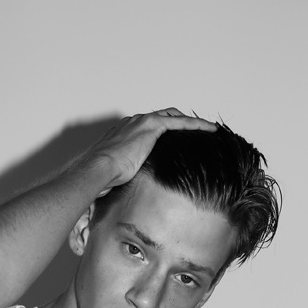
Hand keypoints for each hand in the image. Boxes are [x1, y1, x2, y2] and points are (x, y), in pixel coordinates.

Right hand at [89, 108, 216, 190]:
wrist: (98, 168)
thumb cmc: (101, 176)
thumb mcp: (113, 174)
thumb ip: (120, 175)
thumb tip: (117, 191)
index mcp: (123, 132)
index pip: (147, 127)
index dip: (162, 131)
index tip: (172, 140)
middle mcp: (133, 122)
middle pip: (162, 117)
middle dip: (179, 122)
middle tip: (193, 132)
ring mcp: (143, 122)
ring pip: (174, 116)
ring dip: (190, 122)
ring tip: (206, 129)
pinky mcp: (152, 126)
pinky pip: (181, 122)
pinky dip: (197, 124)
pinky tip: (210, 129)